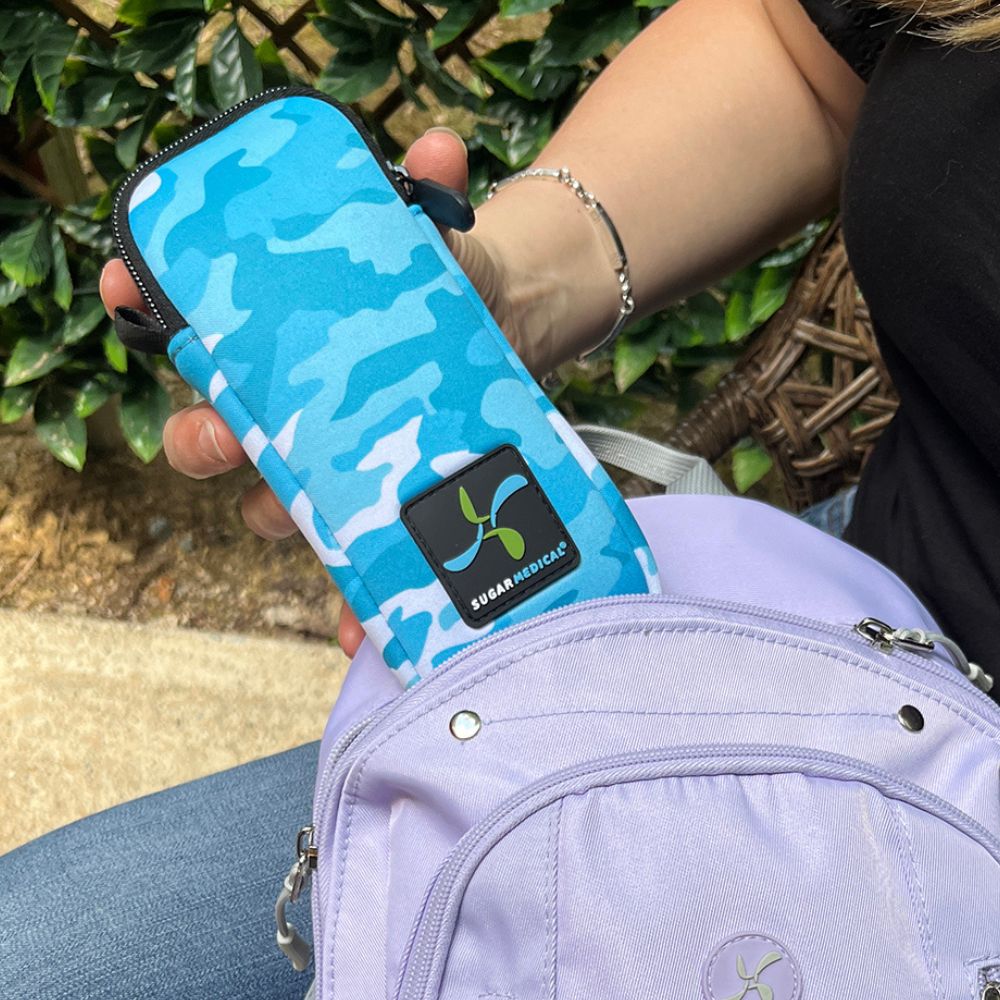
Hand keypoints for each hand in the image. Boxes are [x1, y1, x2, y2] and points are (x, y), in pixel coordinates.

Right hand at [100, 127, 512, 657]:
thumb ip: (433, 198)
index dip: (152, 315)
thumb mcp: (440, 244)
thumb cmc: (449, 291)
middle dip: (205, 438)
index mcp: (285, 344)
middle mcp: (291, 411)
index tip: (130, 294)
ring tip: (316, 536)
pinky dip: (354, 608)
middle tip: (220, 435)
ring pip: (279, 510)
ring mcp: (334, 466)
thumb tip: (438, 145)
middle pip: (217, 437)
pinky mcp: (382, 507)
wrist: (514, 338)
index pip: (197, 336)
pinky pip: (356, 569)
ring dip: (288, 526)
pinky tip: (364, 632)